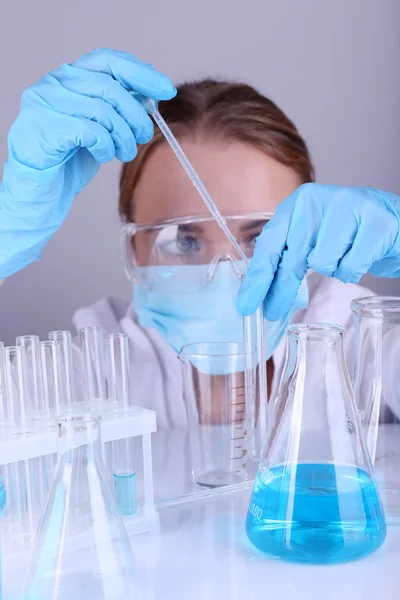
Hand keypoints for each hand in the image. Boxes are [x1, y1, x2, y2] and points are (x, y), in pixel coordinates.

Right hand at [0, 48, 175, 277]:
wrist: (40, 193)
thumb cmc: (69, 160)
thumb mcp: (101, 127)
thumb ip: (118, 107)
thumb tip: (150, 94)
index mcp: (68, 77)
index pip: (109, 60)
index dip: (141, 74)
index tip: (166, 90)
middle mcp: (53, 84)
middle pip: (110, 87)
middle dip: (135, 115)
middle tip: (143, 136)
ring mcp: (44, 105)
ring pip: (102, 111)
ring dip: (123, 136)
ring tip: (123, 152)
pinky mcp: (43, 129)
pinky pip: (90, 131)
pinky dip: (105, 146)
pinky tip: (103, 156)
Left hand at [237, 183, 399, 319]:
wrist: (395, 221)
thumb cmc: (350, 232)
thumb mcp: (313, 236)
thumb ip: (289, 254)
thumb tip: (262, 292)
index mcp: (299, 203)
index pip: (270, 244)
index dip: (257, 277)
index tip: (246, 304)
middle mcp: (319, 200)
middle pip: (291, 257)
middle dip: (280, 288)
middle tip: (273, 311)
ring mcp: (348, 208)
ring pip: (322, 263)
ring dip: (332, 269)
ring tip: (344, 256)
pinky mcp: (375, 222)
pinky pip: (350, 266)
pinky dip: (353, 270)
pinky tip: (361, 256)